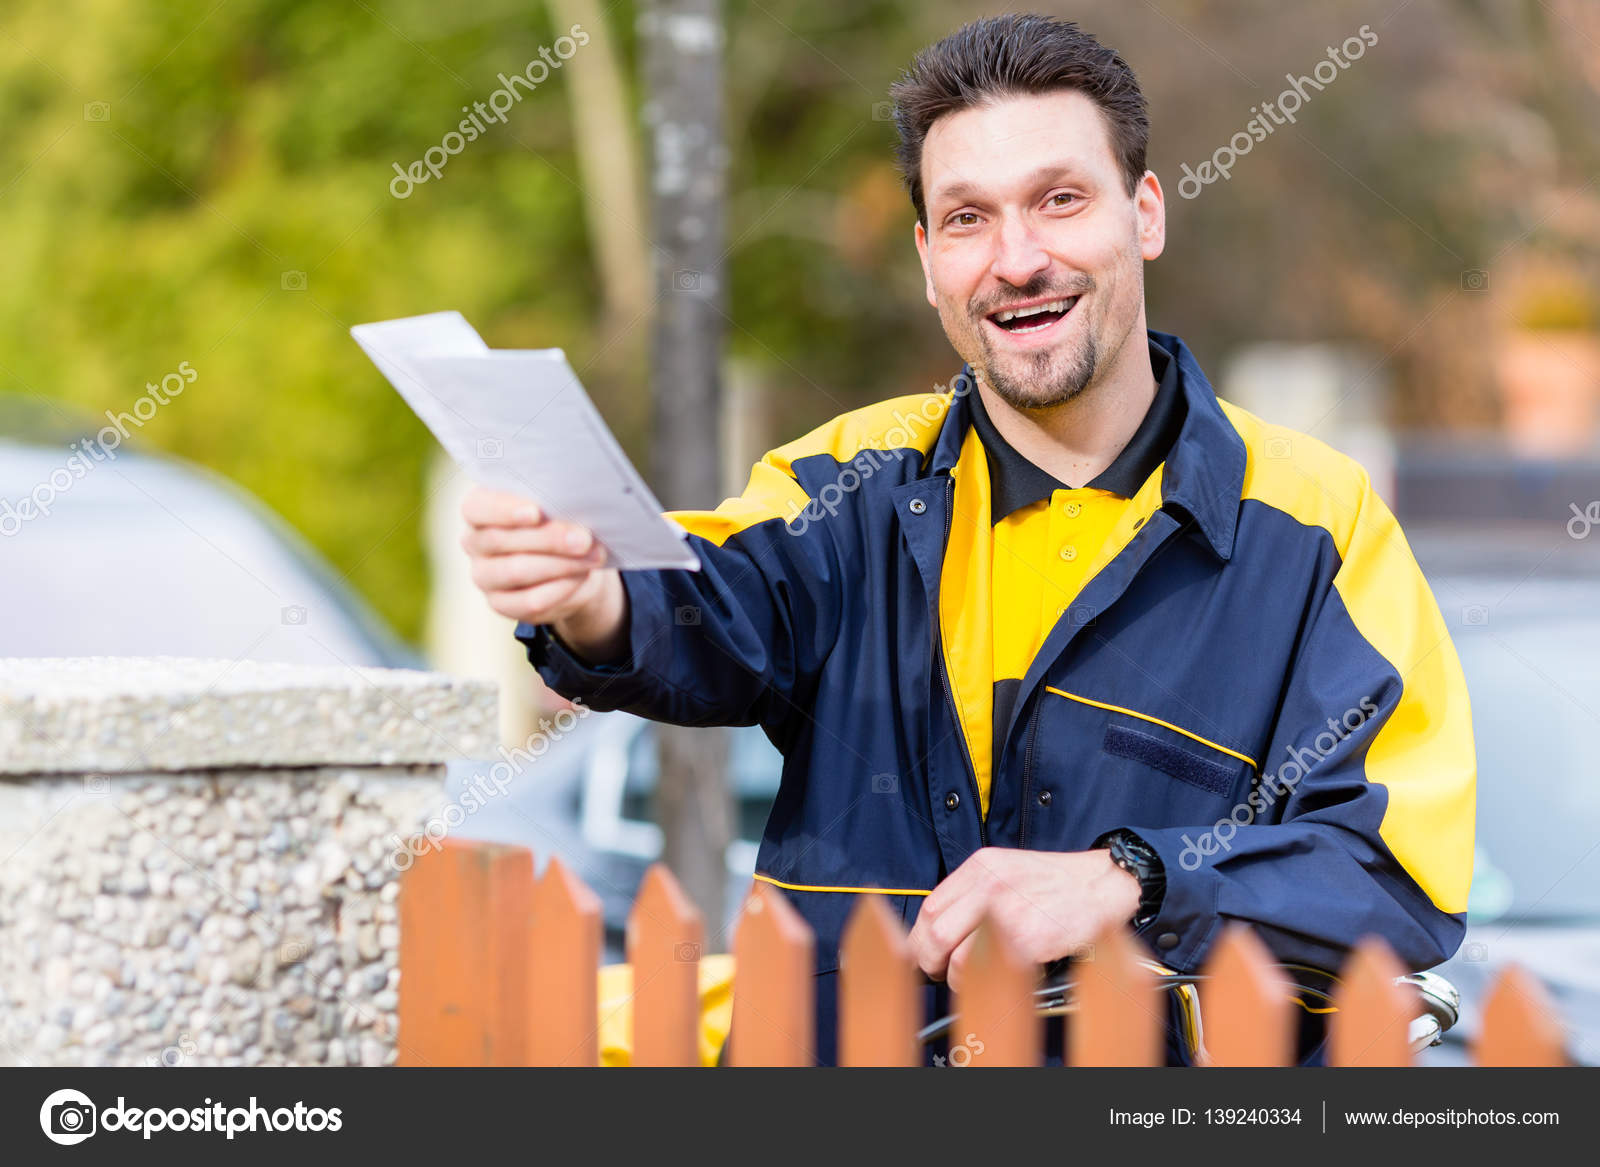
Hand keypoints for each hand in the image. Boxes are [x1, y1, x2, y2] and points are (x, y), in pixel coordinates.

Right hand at [459, 486, 628, 662]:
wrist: (569, 562)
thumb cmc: (557, 522)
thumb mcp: (555, 508)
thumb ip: (555, 506)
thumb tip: (575, 515)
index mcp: (479, 509)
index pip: (478, 507)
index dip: (504, 510)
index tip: (536, 512)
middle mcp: (473, 542)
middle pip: (501, 540)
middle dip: (547, 539)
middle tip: (583, 539)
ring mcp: (483, 576)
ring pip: (517, 571)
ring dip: (560, 564)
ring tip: (593, 557)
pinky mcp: (501, 604)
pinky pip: (530, 600)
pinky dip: (560, 588)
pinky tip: (581, 577)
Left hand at [907, 847, 1141, 990]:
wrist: (1102, 885)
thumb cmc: (1057, 882)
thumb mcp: (1007, 869)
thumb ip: (973, 892)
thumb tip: (940, 928)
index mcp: (981, 866)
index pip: (929, 908)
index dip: (921, 938)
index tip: (926, 953)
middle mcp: (990, 885)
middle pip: (934, 933)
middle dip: (930, 962)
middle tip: (940, 973)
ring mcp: (1007, 913)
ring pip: (955, 957)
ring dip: (956, 977)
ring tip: (969, 978)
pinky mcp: (1027, 939)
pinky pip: (986, 970)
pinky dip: (983, 982)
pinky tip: (995, 977)